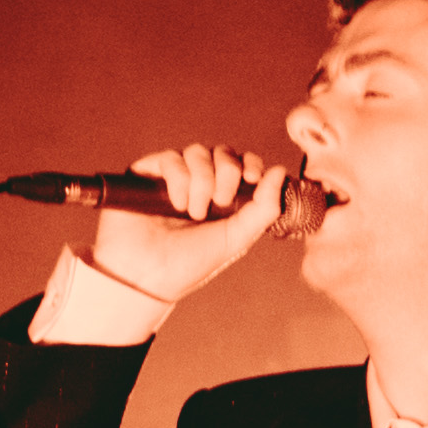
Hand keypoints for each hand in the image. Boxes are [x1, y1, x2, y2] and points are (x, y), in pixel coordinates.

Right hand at [83, 143, 290, 309]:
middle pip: (223, 153)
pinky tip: (176, 204)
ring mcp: (172, 177)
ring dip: (202, 180)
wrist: (147, 276)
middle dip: (227, 173)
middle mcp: (198, 183)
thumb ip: (264, 208)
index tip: (252, 179)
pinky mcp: (147, 174)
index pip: (242, 164)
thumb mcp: (236, 238)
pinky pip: (171, 158)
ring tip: (193, 212)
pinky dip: (179, 178)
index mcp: (222, 197)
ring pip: (198, 152)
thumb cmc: (189, 263)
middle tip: (219, 202)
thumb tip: (279, 171)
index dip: (250, 163)